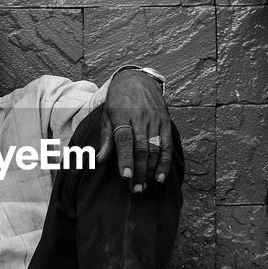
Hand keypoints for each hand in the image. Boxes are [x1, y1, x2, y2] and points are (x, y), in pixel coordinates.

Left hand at [96, 70, 172, 192]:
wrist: (137, 78)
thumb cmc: (118, 100)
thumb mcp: (107, 114)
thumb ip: (106, 137)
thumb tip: (101, 160)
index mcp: (122, 115)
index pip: (124, 139)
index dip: (126, 159)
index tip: (125, 176)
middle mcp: (140, 118)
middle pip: (141, 148)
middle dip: (138, 171)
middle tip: (134, 189)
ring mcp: (155, 120)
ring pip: (155, 149)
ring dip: (150, 170)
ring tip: (144, 186)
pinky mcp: (165, 122)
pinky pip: (166, 145)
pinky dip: (164, 162)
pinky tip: (160, 177)